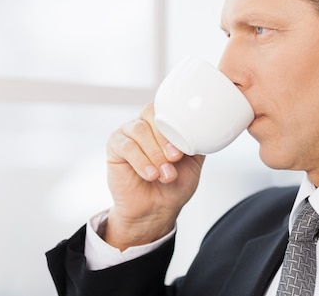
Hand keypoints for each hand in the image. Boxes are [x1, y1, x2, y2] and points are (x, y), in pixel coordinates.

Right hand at [104, 103, 204, 249]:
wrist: (156, 210)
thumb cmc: (174, 185)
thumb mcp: (194, 163)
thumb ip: (197, 144)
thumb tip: (204, 130)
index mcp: (164, 124)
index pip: (167, 109)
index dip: (176, 126)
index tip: (182, 151)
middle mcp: (145, 124)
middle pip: (151, 114)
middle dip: (164, 139)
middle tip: (174, 160)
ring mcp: (128, 133)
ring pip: (139, 130)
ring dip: (154, 153)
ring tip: (163, 173)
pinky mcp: (115, 146)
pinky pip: (126, 146)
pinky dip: (141, 161)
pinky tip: (150, 174)